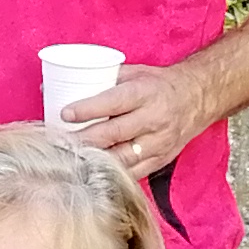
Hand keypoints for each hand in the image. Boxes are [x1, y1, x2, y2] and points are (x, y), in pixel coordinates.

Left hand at [59, 62, 219, 181]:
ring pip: (122, 158)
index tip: (64, 114)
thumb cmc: (158, 84)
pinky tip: (91, 174)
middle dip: (83, 140)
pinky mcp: (161, 159)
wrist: (197, 98)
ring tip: (69, 161)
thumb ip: (100, 79)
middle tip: (58, 143)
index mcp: (146, 93)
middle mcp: (154, 119)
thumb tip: (51, 84)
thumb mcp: (135, 73)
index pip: (114, 103)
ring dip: (94, 161)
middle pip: (113, 134)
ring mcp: (159, 142)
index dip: (88, 110)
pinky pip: (133, 172)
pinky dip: (112, 174)